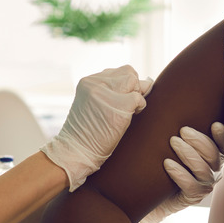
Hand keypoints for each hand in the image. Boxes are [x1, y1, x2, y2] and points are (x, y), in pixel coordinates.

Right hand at [41, 66, 153, 190]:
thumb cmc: (88, 131)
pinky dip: (139, 108)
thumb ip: (113, 90)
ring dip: (136, 96)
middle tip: (127, 105)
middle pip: (128, 72)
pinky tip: (130, 117)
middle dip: (133, 87)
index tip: (120, 100)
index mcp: (88, 81)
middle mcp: (95, 83)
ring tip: (127, 111)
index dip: (125, 85)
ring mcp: (106, 94)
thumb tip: (147, 82)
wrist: (76, 151)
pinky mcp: (118, 106)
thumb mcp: (94, 104)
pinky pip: (139, 99)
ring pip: (134, 82)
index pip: (118, 71)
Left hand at [140, 122, 223, 222]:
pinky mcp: (192, 197)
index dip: (223, 136)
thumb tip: (154, 89)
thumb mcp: (166, 134)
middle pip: (215, 155)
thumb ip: (170, 116)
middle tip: (183, 130)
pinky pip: (192, 187)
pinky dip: (181, 174)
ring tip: (173, 142)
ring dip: (189, 154)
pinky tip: (167, 164)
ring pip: (204, 170)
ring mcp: (203, 184)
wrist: (146, 187)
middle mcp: (211, 168)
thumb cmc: (157, 154)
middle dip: (200, 141)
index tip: (213, 124)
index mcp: (211, 153)